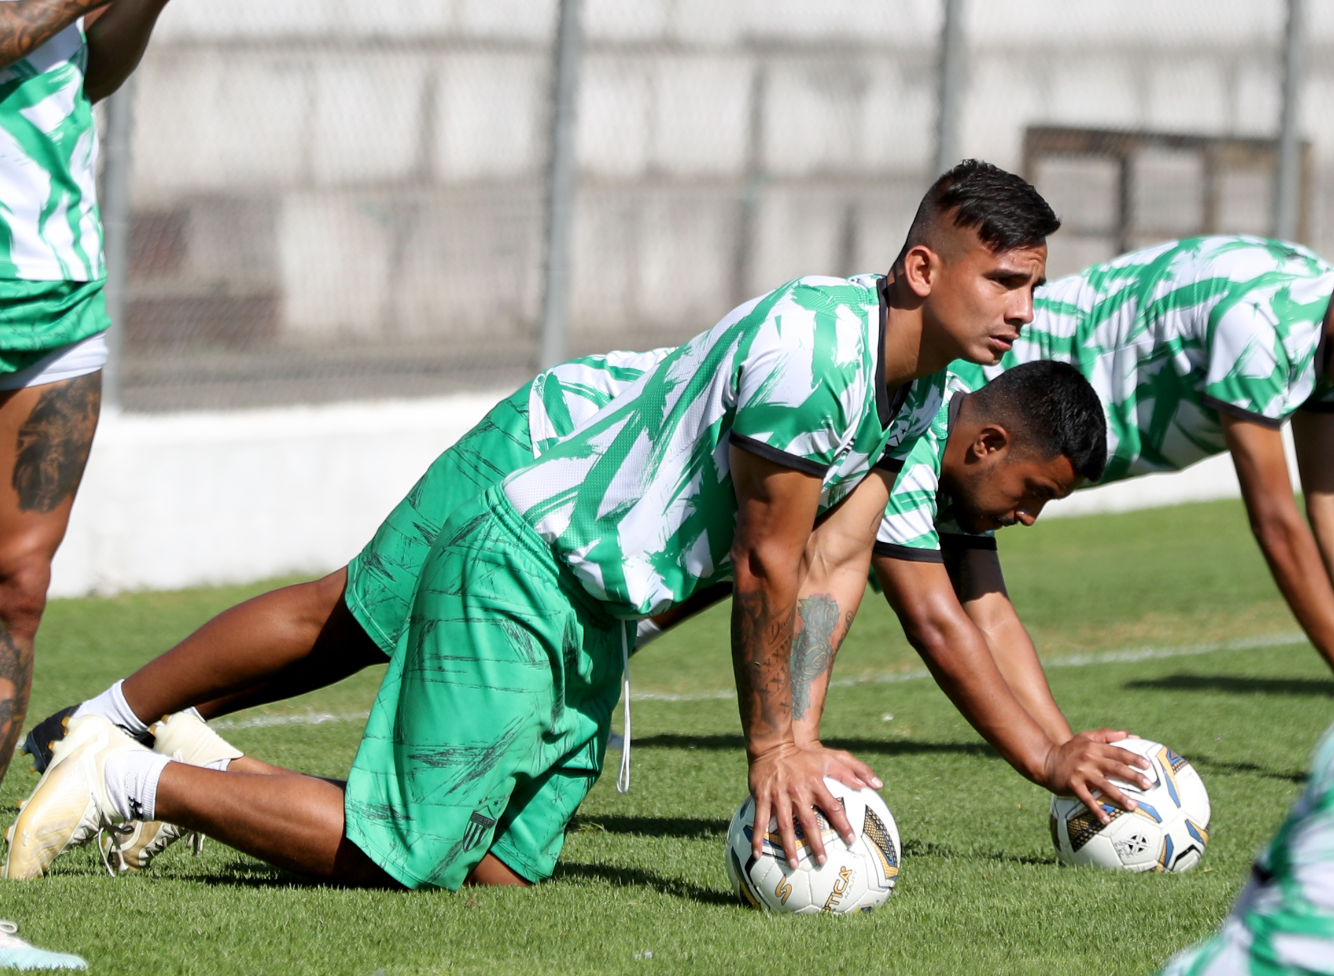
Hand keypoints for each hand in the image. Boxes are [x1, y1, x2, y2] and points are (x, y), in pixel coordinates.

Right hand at [747, 742, 881, 868]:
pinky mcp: (762, 797)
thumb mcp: (831, 758)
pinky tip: (757, 854)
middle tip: (822, 862)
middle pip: (808, 822)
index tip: (851, 840)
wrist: (773, 746)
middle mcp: (798, 792)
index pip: (833, 807)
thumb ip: (855, 771)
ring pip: (784, 825)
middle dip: (815, 843)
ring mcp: (778, 795)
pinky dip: (758, 838)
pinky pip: (760, 820)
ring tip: (793, 865)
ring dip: (788, 846)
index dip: (843, 824)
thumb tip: (877, 785)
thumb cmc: (805, 755)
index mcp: (816, 784)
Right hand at [1042, 729, 1151, 823]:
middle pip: (1115, 768)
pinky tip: (1106, 820)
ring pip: (1104, 786)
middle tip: (1147, 785)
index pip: (1118, 752)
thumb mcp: (1086, 737)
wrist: (1046, 760)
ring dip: (1119, 796)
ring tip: (1133, 805)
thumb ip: (1107, 734)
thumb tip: (1131, 735)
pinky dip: (1096, 810)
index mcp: (1095, 747)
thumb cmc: (1070, 749)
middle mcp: (1089, 759)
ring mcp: (1081, 773)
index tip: (1148, 766)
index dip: (1133, 758)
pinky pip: (1087, 800)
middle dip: (1132, 776)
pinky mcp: (1073, 786)